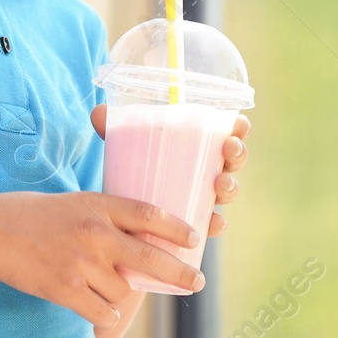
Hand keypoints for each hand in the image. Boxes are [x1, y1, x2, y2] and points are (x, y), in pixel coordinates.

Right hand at [0, 191, 202, 325]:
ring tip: (104, 286)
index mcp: (98, 206)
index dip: (176, 228)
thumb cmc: (31, 214)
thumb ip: (105, 216)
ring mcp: (81, 262)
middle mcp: (95, 233)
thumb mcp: (74, 202)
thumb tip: (140, 237)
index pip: (149, 213)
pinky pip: (102, 309)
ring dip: (121, 292)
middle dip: (179, 273)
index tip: (195, 239)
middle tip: (197, 283)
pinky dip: (105, 311)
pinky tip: (100, 306)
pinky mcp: (64, 289)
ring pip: (123, 288)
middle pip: (150, 256)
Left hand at [90, 107, 251, 236]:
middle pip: (234, 159)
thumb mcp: (126, 146)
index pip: (227, 131)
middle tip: (228, 149)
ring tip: (220, 184)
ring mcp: (204, 197)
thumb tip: (98, 113)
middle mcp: (208, 169)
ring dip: (231, 186)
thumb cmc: (135, 166)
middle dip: (238, 153)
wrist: (124, 209)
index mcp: (199, 144)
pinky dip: (217, 224)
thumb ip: (114, 129)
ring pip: (228, 191)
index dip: (239, 127)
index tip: (237, 124)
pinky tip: (211, 225)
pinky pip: (214, 224)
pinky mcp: (196, 222)